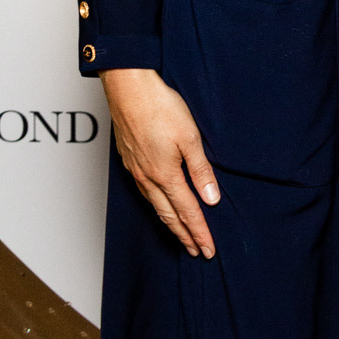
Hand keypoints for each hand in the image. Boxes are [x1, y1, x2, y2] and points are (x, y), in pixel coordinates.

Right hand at [101, 67, 219, 255]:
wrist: (127, 87)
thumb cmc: (160, 107)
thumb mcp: (190, 138)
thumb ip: (201, 171)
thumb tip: (211, 200)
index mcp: (165, 174)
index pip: (187, 212)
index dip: (199, 233)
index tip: (208, 249)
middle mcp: (148, 177)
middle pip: (169, 215)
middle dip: (184, 235)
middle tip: (196, 251)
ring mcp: (135, 170)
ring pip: (155, 205)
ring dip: (169, 223)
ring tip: (180, 234)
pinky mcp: (128, 159)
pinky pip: (144, 192)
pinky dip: (155, 206)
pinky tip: (159, 204)